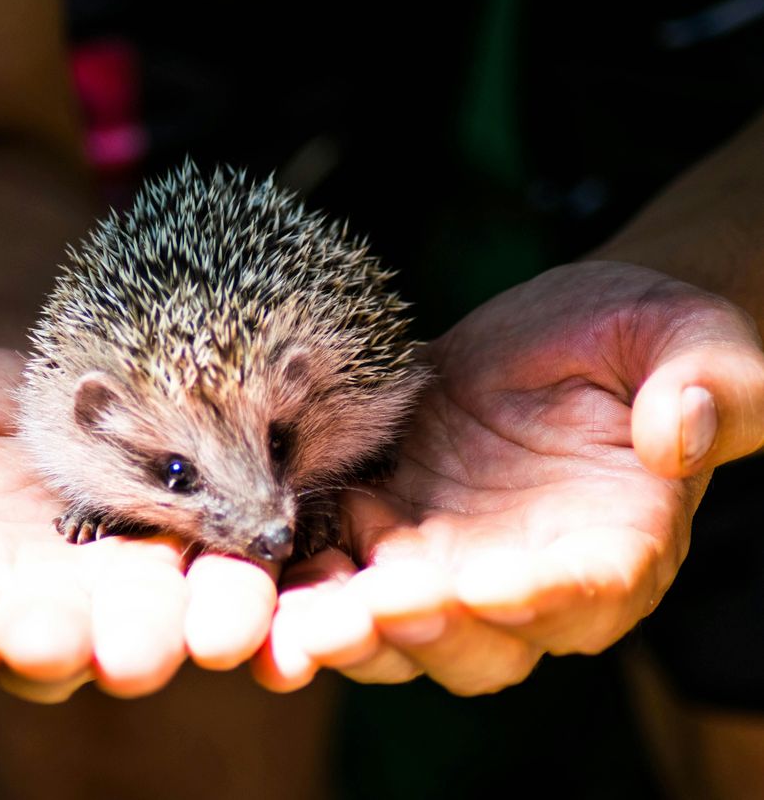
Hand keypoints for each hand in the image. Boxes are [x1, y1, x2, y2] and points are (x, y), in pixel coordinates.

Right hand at [0, 348, 278, 700]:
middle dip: (70, 647)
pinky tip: (267, 575)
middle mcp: (38, 605)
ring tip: (207, 628)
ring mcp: (123, 584)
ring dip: (180, 629)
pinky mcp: (194, 550)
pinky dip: (244, 582)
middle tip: (82, 646)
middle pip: (54, 643)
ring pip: (151, 623)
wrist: (45, 374)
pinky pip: (220, 576)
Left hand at [254, 261, 763, 693]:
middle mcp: (529, 578)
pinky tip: (272, 568)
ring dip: (345, 629)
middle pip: (477, 643)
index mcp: (617, 548)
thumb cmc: (643, 337)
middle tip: (363, 610)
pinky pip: (348, 572)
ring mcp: (453, 560)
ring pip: (399, 628)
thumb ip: (702, 389)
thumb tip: (678, 433)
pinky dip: (310, 582)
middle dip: (417, 631)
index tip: (476, 585)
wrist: (564, 331)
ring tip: (294, 618)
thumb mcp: (692, 341)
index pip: (581, 596)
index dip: (531, 600)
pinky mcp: (394, 525)